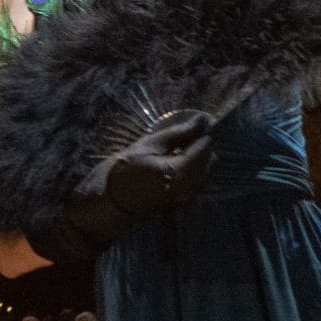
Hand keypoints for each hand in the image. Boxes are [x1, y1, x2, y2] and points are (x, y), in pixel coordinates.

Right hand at [26, 112, 214, 263]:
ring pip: (206, 171)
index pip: (204, 147)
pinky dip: (192, 171)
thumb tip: (203, 119)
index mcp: (180, 171)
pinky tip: (175, 164)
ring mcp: (187, 197)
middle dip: (199, 146)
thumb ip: (180, 132)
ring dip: (196, 158)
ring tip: (176, 150)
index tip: (191, 124)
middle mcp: (189, 187)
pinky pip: (198, 181)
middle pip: (209, 159)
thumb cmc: (125, 168)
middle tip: (181, 137)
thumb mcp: (149, 145)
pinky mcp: (183, 201)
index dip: (200, 133)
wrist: (111, 200)